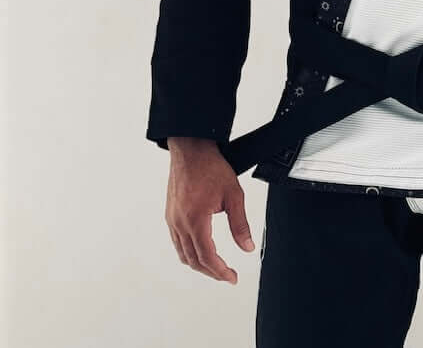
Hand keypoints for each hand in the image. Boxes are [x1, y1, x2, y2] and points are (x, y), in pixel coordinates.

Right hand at [165, 137, 255, 283]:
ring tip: (215, 267)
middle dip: (211, 272)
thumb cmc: (211, 167)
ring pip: (183, 254)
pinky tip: (199, 250)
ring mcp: (172, 219)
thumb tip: (247, 247)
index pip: (207, 256)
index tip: (232, 278)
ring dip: (199, 264)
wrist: (191, 150)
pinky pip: (176, 242)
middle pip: (194, 260)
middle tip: (226, 275)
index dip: (221, 271)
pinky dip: (188, 253)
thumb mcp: (233, 195)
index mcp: (195, 219)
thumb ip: (240, 224)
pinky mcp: (170, 215)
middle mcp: (180, 223)